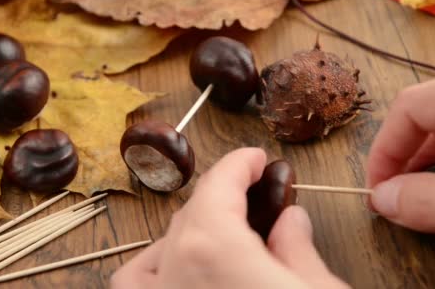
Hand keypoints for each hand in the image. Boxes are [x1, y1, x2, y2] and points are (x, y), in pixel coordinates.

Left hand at [111, 148, 347, 288]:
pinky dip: (153, 263)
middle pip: (194, 212)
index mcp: (213, 249)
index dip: (240, 163)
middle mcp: (174, 270)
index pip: (220, 184)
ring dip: (192, 227)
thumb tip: (291, 222)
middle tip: (254, 193)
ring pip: (164, 243)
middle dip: (225, 196)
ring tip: (225, 230)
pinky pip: (136, 279)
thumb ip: (298, 248)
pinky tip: (177, 263)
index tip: (255, 157)